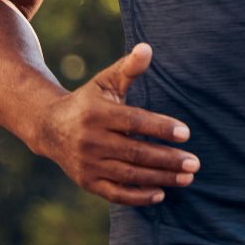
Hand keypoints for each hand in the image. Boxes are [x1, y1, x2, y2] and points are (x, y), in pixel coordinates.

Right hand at [33, 43, 199, 205]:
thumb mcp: (106, 81)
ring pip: (128, 175)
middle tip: (195, 163)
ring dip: (160, 178)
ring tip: (187, 178)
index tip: (186, 133)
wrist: (49, 127)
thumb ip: (129, 67)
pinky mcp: (87, 182)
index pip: (134, 122)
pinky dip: (137, 197)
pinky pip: (114, 193)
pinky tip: (161, 194)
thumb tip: (147, 48)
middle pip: (135, 152)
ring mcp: (88, 164)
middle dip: (167, 159)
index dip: (160, 128)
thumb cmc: (89, 100)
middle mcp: (91, 141)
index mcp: (97, 114)